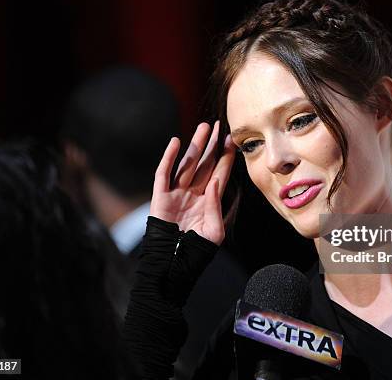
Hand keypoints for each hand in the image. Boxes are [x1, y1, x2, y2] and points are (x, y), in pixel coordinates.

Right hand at [150, 121, 235, 244]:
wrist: (172, 265)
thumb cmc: (195, 252)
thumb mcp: (214, 231)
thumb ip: (216, 205)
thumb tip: (215, 181)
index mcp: (208, 202)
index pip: (219, 174)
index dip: (225, 158)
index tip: (232, 140)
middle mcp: (193, 194)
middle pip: (204, 164)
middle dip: (211, 145)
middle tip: (218, 126)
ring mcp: (176, 194)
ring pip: (187, 164)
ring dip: (195, 145)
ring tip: (203, 128)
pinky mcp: (160, 197)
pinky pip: (164, 174)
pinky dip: (169, 158)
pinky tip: (176, 143)